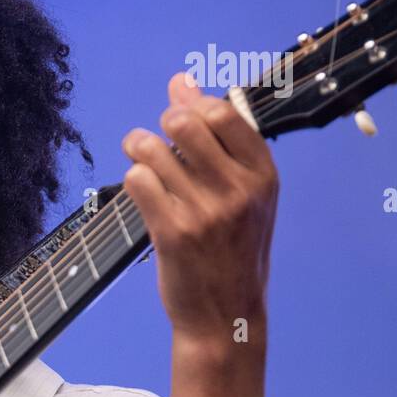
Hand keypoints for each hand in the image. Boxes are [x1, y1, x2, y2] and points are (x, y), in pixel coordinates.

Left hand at [121, 72, 278, 396]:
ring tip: (143, 161)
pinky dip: (133, 179)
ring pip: (154, 149)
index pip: (223, 112)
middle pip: (184, 122)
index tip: (180, 116)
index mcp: (263, 175)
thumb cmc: (232, 247)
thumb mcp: (243, 192)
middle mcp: (239, 190)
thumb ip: (218, 137)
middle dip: (162, 125)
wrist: (225, 316)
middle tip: (159, 142)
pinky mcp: (173, 233)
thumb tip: (181, 81)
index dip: (192, 105)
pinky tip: (141, 191)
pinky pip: (138, 181)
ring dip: (139, 149)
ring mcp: (206, 212)